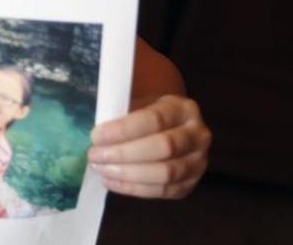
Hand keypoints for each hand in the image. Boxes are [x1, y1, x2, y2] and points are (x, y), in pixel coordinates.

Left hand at [88, 94, 210, 198]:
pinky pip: (162, 191)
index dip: (123, 130)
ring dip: (127, 174)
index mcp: (184, 109)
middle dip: (124, 154)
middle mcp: (198, 135)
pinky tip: (110, 181)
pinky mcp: (190, 184)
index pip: (154, 120)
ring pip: (165, 173)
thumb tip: (97, 135)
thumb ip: (123, 114)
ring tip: (100, 169)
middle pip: (163, 147)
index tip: (95, 136)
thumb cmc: (147, 111)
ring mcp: (198, 162)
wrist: (172, 126)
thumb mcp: (139, 102)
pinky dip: (133, 188)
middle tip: (94, 155)